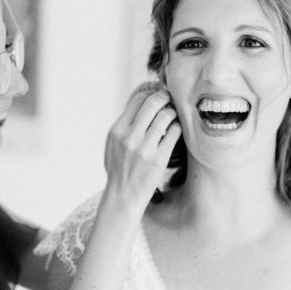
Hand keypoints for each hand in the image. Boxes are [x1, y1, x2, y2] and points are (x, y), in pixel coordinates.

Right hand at [102, 81, 180, 208]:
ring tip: (174, 115)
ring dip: (173, 112)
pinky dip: (178, 127)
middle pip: (152, 103)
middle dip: (165, 97)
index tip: (159, 95)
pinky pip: (174, 132)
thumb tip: (141, 103)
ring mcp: (145, 148)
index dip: (151, 93)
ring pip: (166, 116)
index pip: (137, 100)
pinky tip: (176, 129)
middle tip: (171, 99)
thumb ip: (124, 125)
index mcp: (117, 130)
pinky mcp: (159, 159)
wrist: (123, 196)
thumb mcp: (112, 144)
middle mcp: (129, 137)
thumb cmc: (119, 169)